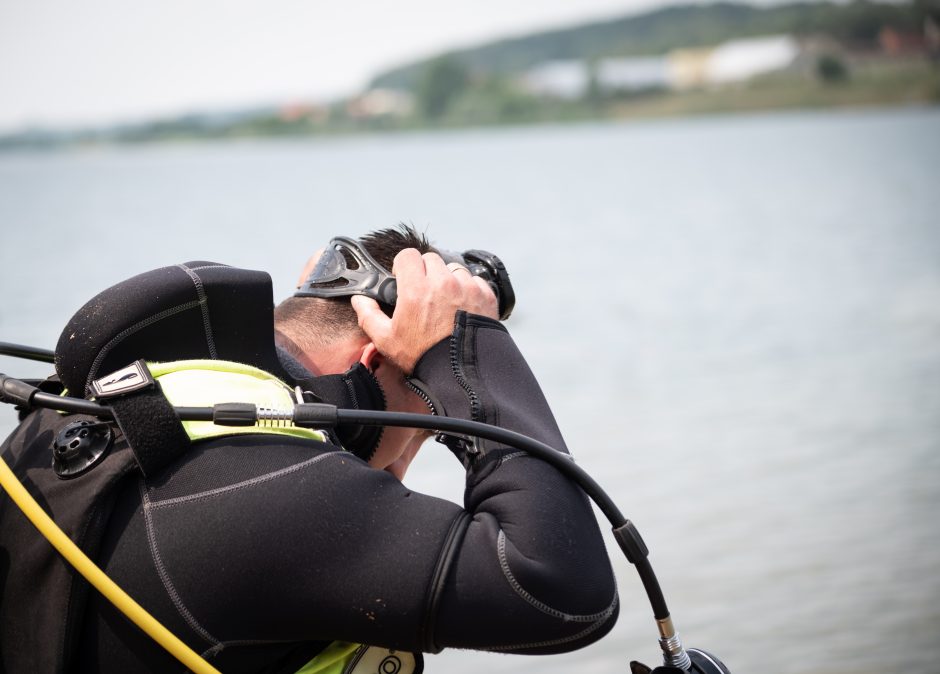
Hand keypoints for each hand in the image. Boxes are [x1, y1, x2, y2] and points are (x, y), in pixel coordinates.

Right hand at [351, 249, 498, 372]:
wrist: (461, 373)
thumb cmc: (424, 357)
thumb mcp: (387, 340)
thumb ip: (369, 316)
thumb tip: (360, 300)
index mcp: (417, 289)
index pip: (408, 255)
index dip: (403, 265)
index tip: (403, 277)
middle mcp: (443, 283)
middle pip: (431, 259)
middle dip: (425, 272)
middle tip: (423, 292)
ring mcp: (467, 288)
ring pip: (454, 269)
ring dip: (447, 280)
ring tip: (444, 302)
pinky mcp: (485, 296)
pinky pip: (474, 281)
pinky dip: (468, 290)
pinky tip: (462, 308)